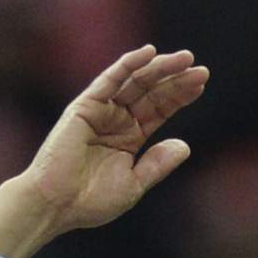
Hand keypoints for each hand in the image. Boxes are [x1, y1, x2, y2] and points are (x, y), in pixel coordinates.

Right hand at [0, 45, 209, 257]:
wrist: (56, 205)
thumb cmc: (90, 201)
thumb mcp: (134, 184)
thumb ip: (157, 164)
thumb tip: (185, 146)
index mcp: (129, 137)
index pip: (159, 109)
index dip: (180, 96)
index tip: (201, 83)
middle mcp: (116, 119)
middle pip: (151, 92)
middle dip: (176, 79)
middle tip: (201, 69)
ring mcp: (101, 110)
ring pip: (135, 81)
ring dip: (159, 67)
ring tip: (186, 59)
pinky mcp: (85, 106)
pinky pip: (109, 79)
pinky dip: (128, 64)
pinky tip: (149, 53)